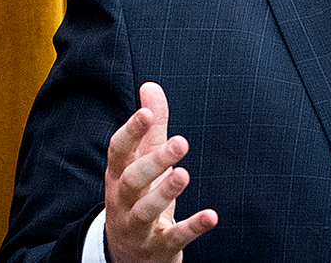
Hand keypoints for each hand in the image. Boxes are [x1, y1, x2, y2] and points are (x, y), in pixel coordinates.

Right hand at [104, 82, 217, 262]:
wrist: (128, 255)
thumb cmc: (139, 197)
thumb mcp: (143, 162)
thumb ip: (150, 127)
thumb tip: (150, 85)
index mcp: (118, 175)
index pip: (118, 151)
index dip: (130, 132)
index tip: (145, 113)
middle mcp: (122, 201)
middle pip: (131, 180)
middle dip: (154, 161)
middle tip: (181, 142)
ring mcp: (137, 227)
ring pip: (145, 210)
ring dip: (164, 192)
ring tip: (183, 174)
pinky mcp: (158, 248)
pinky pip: (174, 239)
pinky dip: (193, 228)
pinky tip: (212, 216)